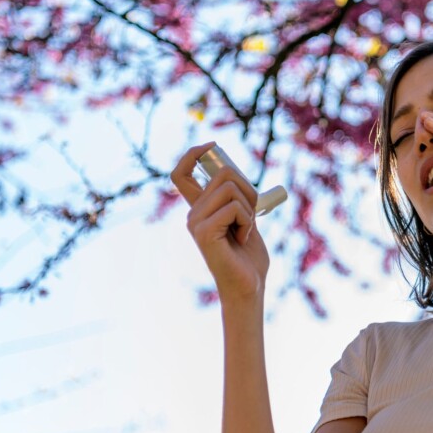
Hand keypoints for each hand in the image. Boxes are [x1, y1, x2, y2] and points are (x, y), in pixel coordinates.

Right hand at [171, 141, 269, 300]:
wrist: (248, 286)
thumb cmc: (248, 256)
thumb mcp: (245, 218)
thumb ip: (238, 197)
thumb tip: (234, 171)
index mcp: (200, 208)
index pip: (181, 174)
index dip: (193, 154)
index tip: (212, 145)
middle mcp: (193, 213)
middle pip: (223, 173)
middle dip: (248, 190)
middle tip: (250, 217)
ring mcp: (195, 222)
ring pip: (230, 188)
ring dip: (249, 208)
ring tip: (245, 231)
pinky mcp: (203, 232)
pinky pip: (234, 208)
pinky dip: (248, 222)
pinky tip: (242, 240)